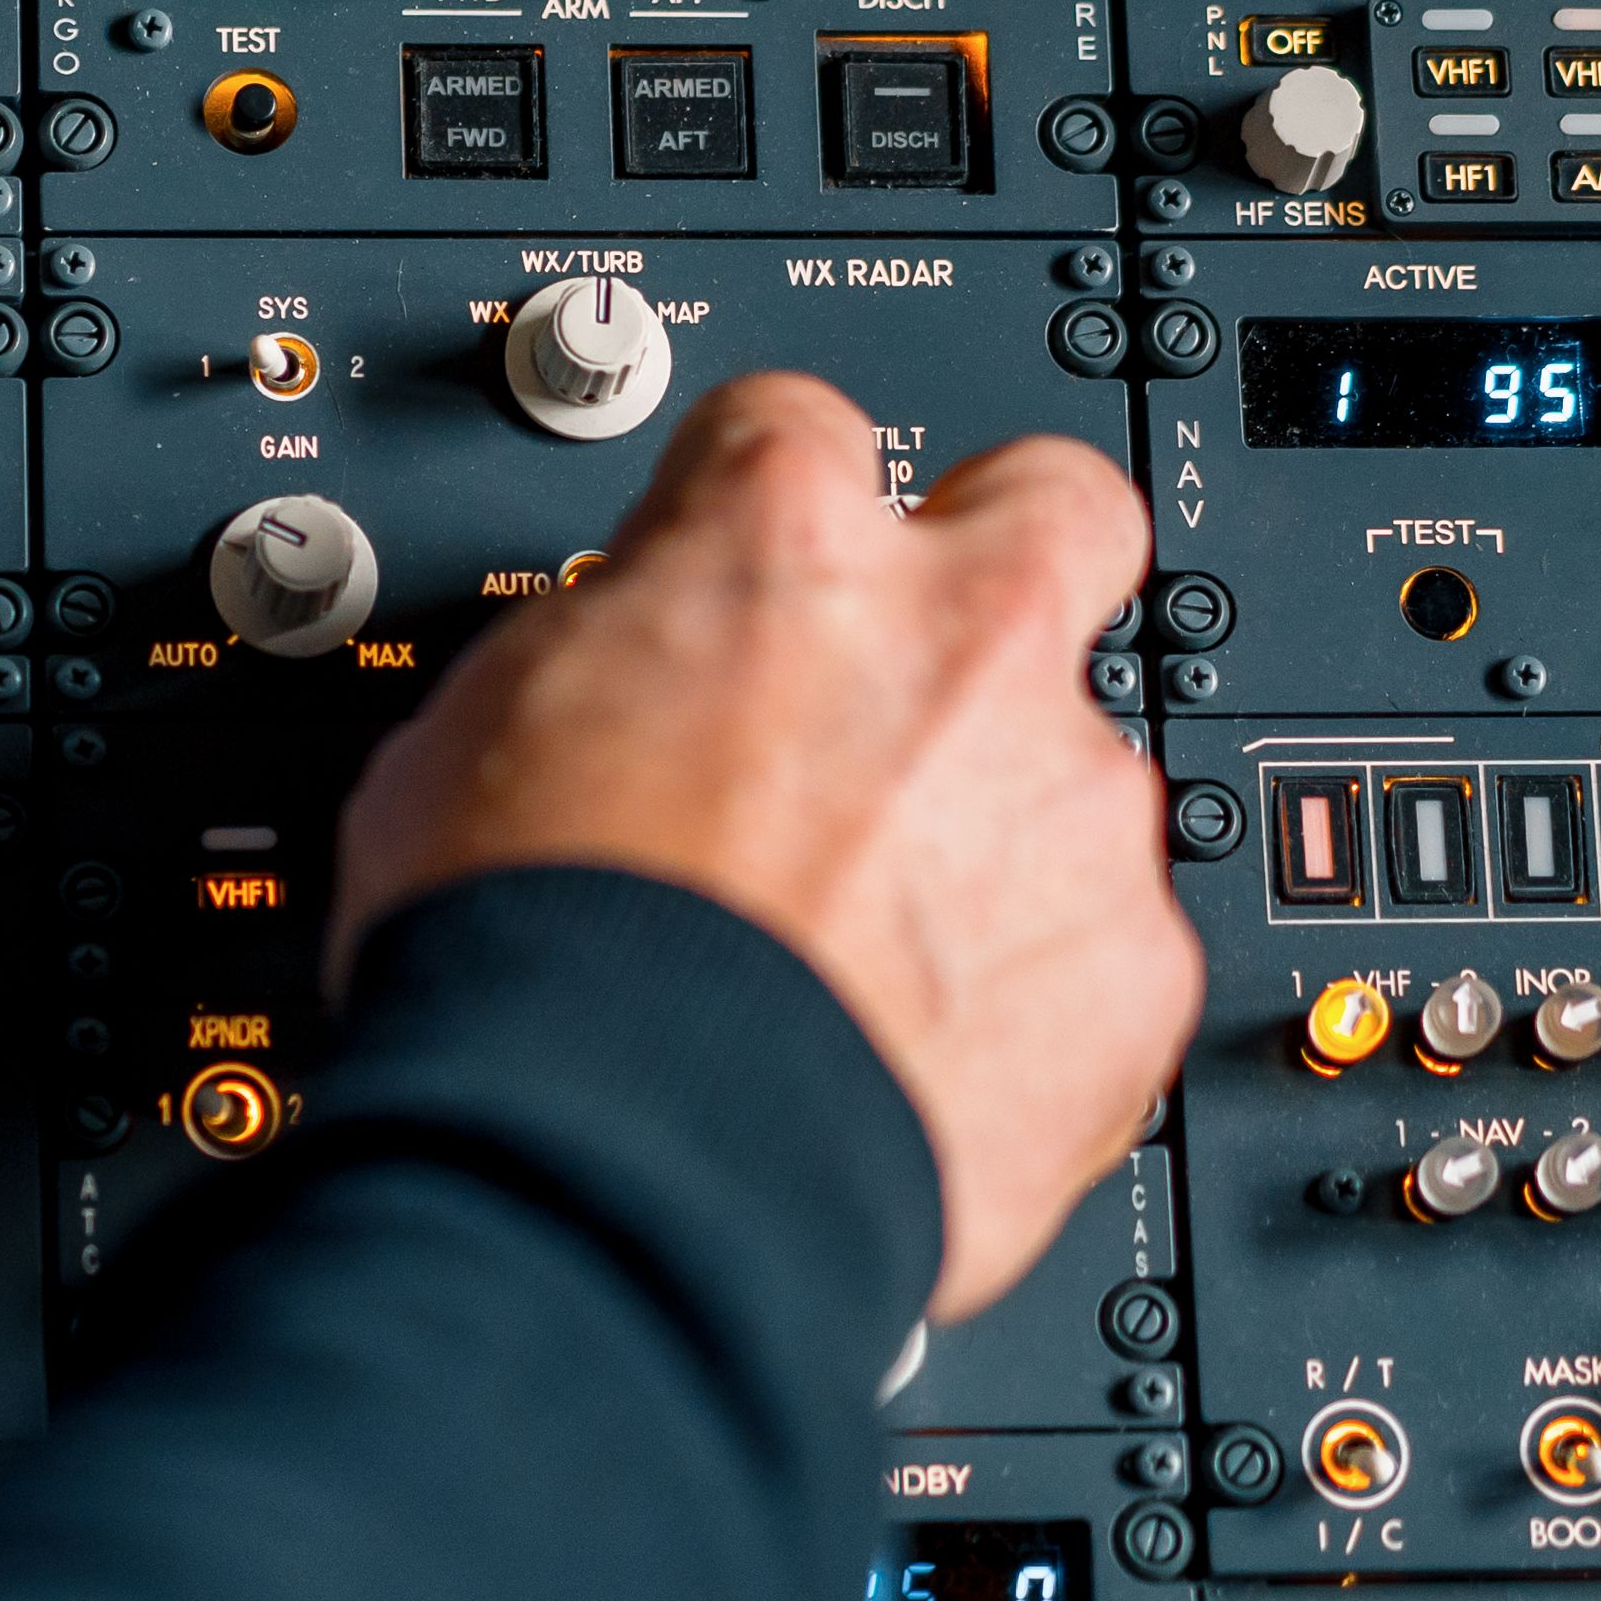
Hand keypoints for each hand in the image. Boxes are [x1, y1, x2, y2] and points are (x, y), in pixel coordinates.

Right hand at [327, 373, 1200, 1317]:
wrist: (621, 1171)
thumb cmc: (527, 959)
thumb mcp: (467, 732)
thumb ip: (598, 654)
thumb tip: (622, 673)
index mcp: (782, 543)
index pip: (795, 429)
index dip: (759, 506)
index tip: (748, 572)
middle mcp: (962, 639)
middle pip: (1057, 508)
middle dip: (1006, 562)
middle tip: (922, 668)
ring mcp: (1071, 803)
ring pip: (1084, 768)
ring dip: (1003, 836)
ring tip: (880, 954)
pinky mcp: (1134, 969)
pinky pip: (1112, 954)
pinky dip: (1039, 1000)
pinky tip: (929, 1060)